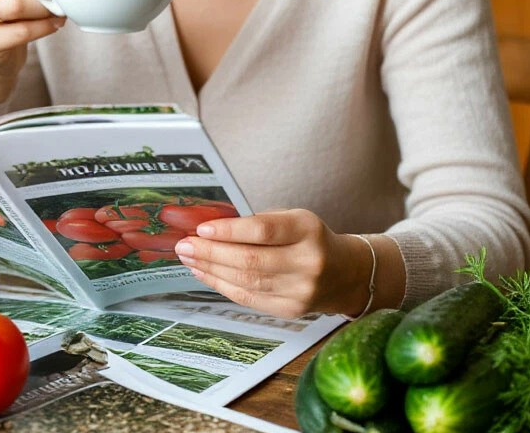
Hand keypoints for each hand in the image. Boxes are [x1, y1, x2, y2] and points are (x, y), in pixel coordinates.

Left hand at [173, 209, 374, 317]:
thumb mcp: (292, 218)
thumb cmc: (309, 239)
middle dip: (211, 253)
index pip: (263, 230)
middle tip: (184, 245)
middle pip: (251, 260)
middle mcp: (307, 262)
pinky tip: (204, 274)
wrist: (344, 274)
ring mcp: (300, 291)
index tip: (202, 229)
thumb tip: (211, 227)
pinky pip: (248, 298)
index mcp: (307, 231)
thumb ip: (258, 222)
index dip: (229, 230)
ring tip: (188, 258)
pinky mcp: (290, 311)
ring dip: (211, 270)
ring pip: (246, 282)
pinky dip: (221, 286)